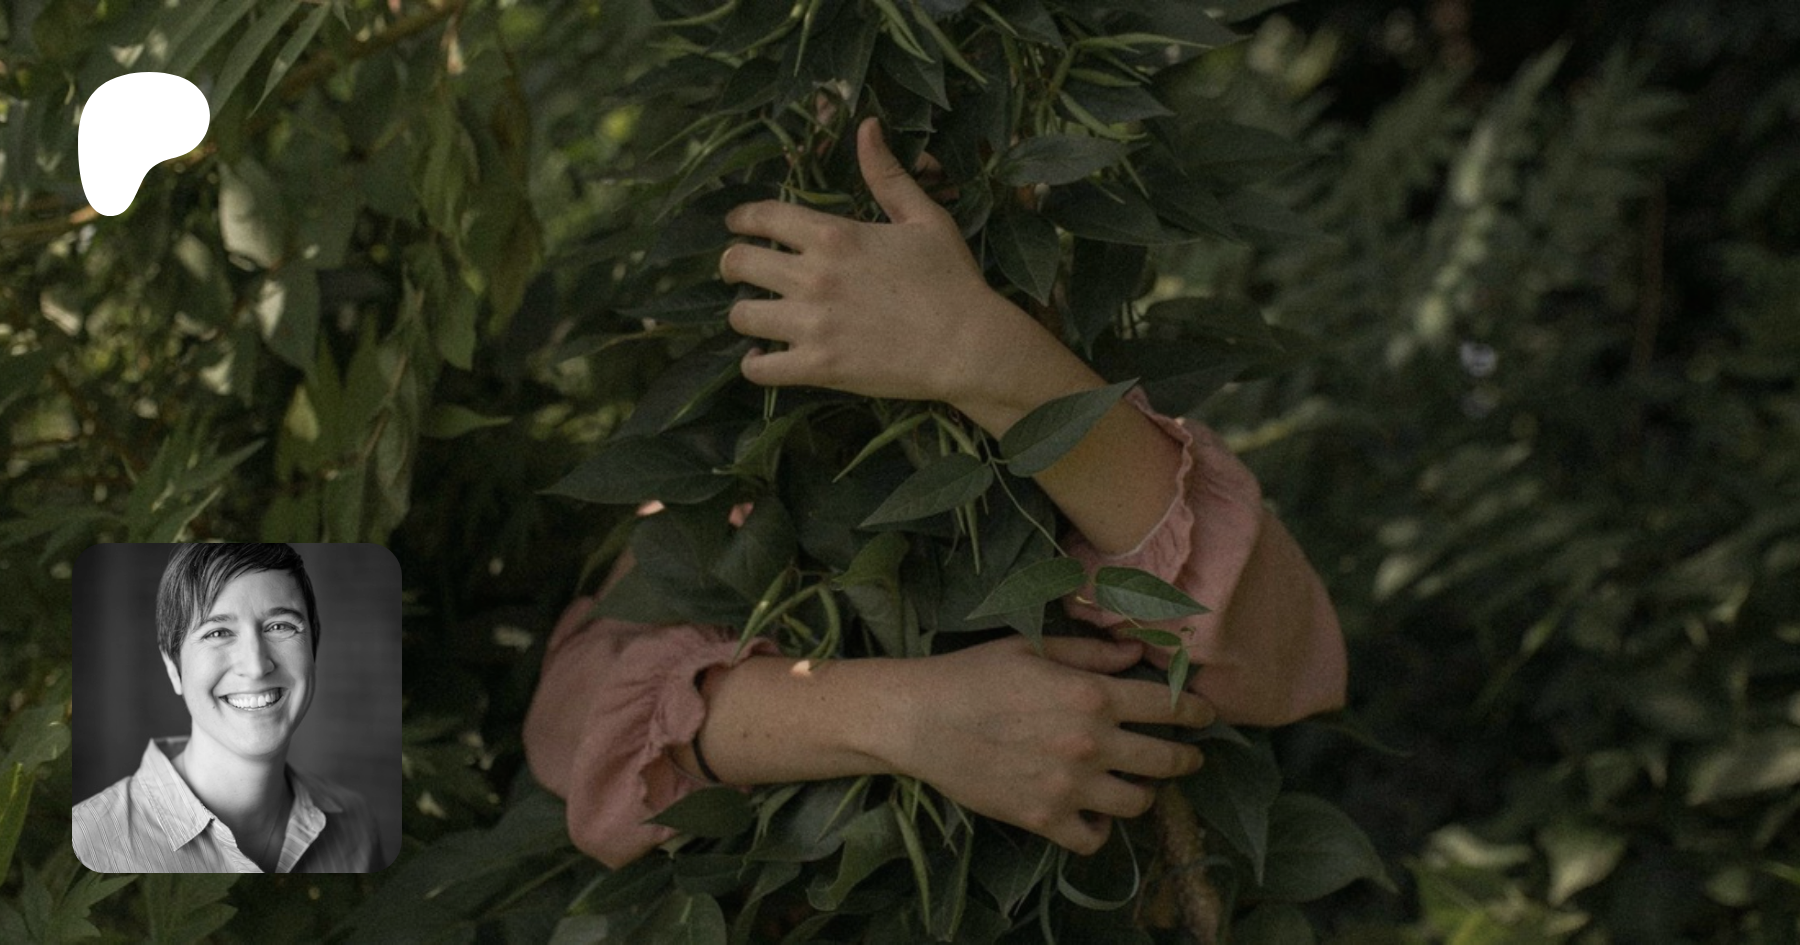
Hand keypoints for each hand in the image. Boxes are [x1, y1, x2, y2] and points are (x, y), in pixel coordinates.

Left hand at [720, 117, 1063, 406]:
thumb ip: (887, 175)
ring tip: (754, 315)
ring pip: (742, 316)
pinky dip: (754, 365)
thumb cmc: (952, 279)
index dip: (742, 218)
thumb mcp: (924, 217)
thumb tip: (866, 126)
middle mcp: (813, 276)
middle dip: (731, 264)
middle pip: (739, 263)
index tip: (736, 224)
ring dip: (744, 313)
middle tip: (736, 270)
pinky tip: (761, 358)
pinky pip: (760, 369)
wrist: (969, 344)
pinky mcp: (818, 366)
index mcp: (834, 235)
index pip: (764, 216)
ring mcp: (812, 324)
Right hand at [878, 635, 1213, 854]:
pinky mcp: (1043, 818)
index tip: (1206, 715)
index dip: (1198, 712)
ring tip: (1138, 785)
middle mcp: (1090, 743)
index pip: (1170, 707)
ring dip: (1146, 793)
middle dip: (1186, 757)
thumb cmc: (973, 673)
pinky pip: (1094, 837)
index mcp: (1092, 695)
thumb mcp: (1033, 647)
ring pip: (1138, 803)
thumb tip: (1137, 656)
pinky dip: (1102, 828)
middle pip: (1166, 760)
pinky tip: (1097, 813)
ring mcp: (1069, 786)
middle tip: (1187, 756)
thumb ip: (1091, 653)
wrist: (919, 719)